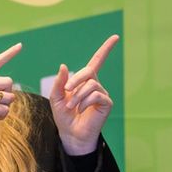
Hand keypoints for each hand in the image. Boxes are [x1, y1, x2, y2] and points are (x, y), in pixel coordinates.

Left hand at [49, 35, 118, 155]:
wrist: (70, 133)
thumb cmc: (64, 116)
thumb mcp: (56, 97)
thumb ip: (59, 82)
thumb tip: (64, 65)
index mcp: (84, 81)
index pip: (97, 61)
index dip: (106, 49)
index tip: (115, 37)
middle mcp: (96, 85)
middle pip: (88, 71)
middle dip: (75, 80)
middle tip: (66, 90)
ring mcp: (102, 94)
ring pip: (91, 84)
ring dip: (77, 95)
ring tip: (72, 106)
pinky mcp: (106, 103)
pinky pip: (96, 95)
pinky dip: (85, 102)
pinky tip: (81, 110)